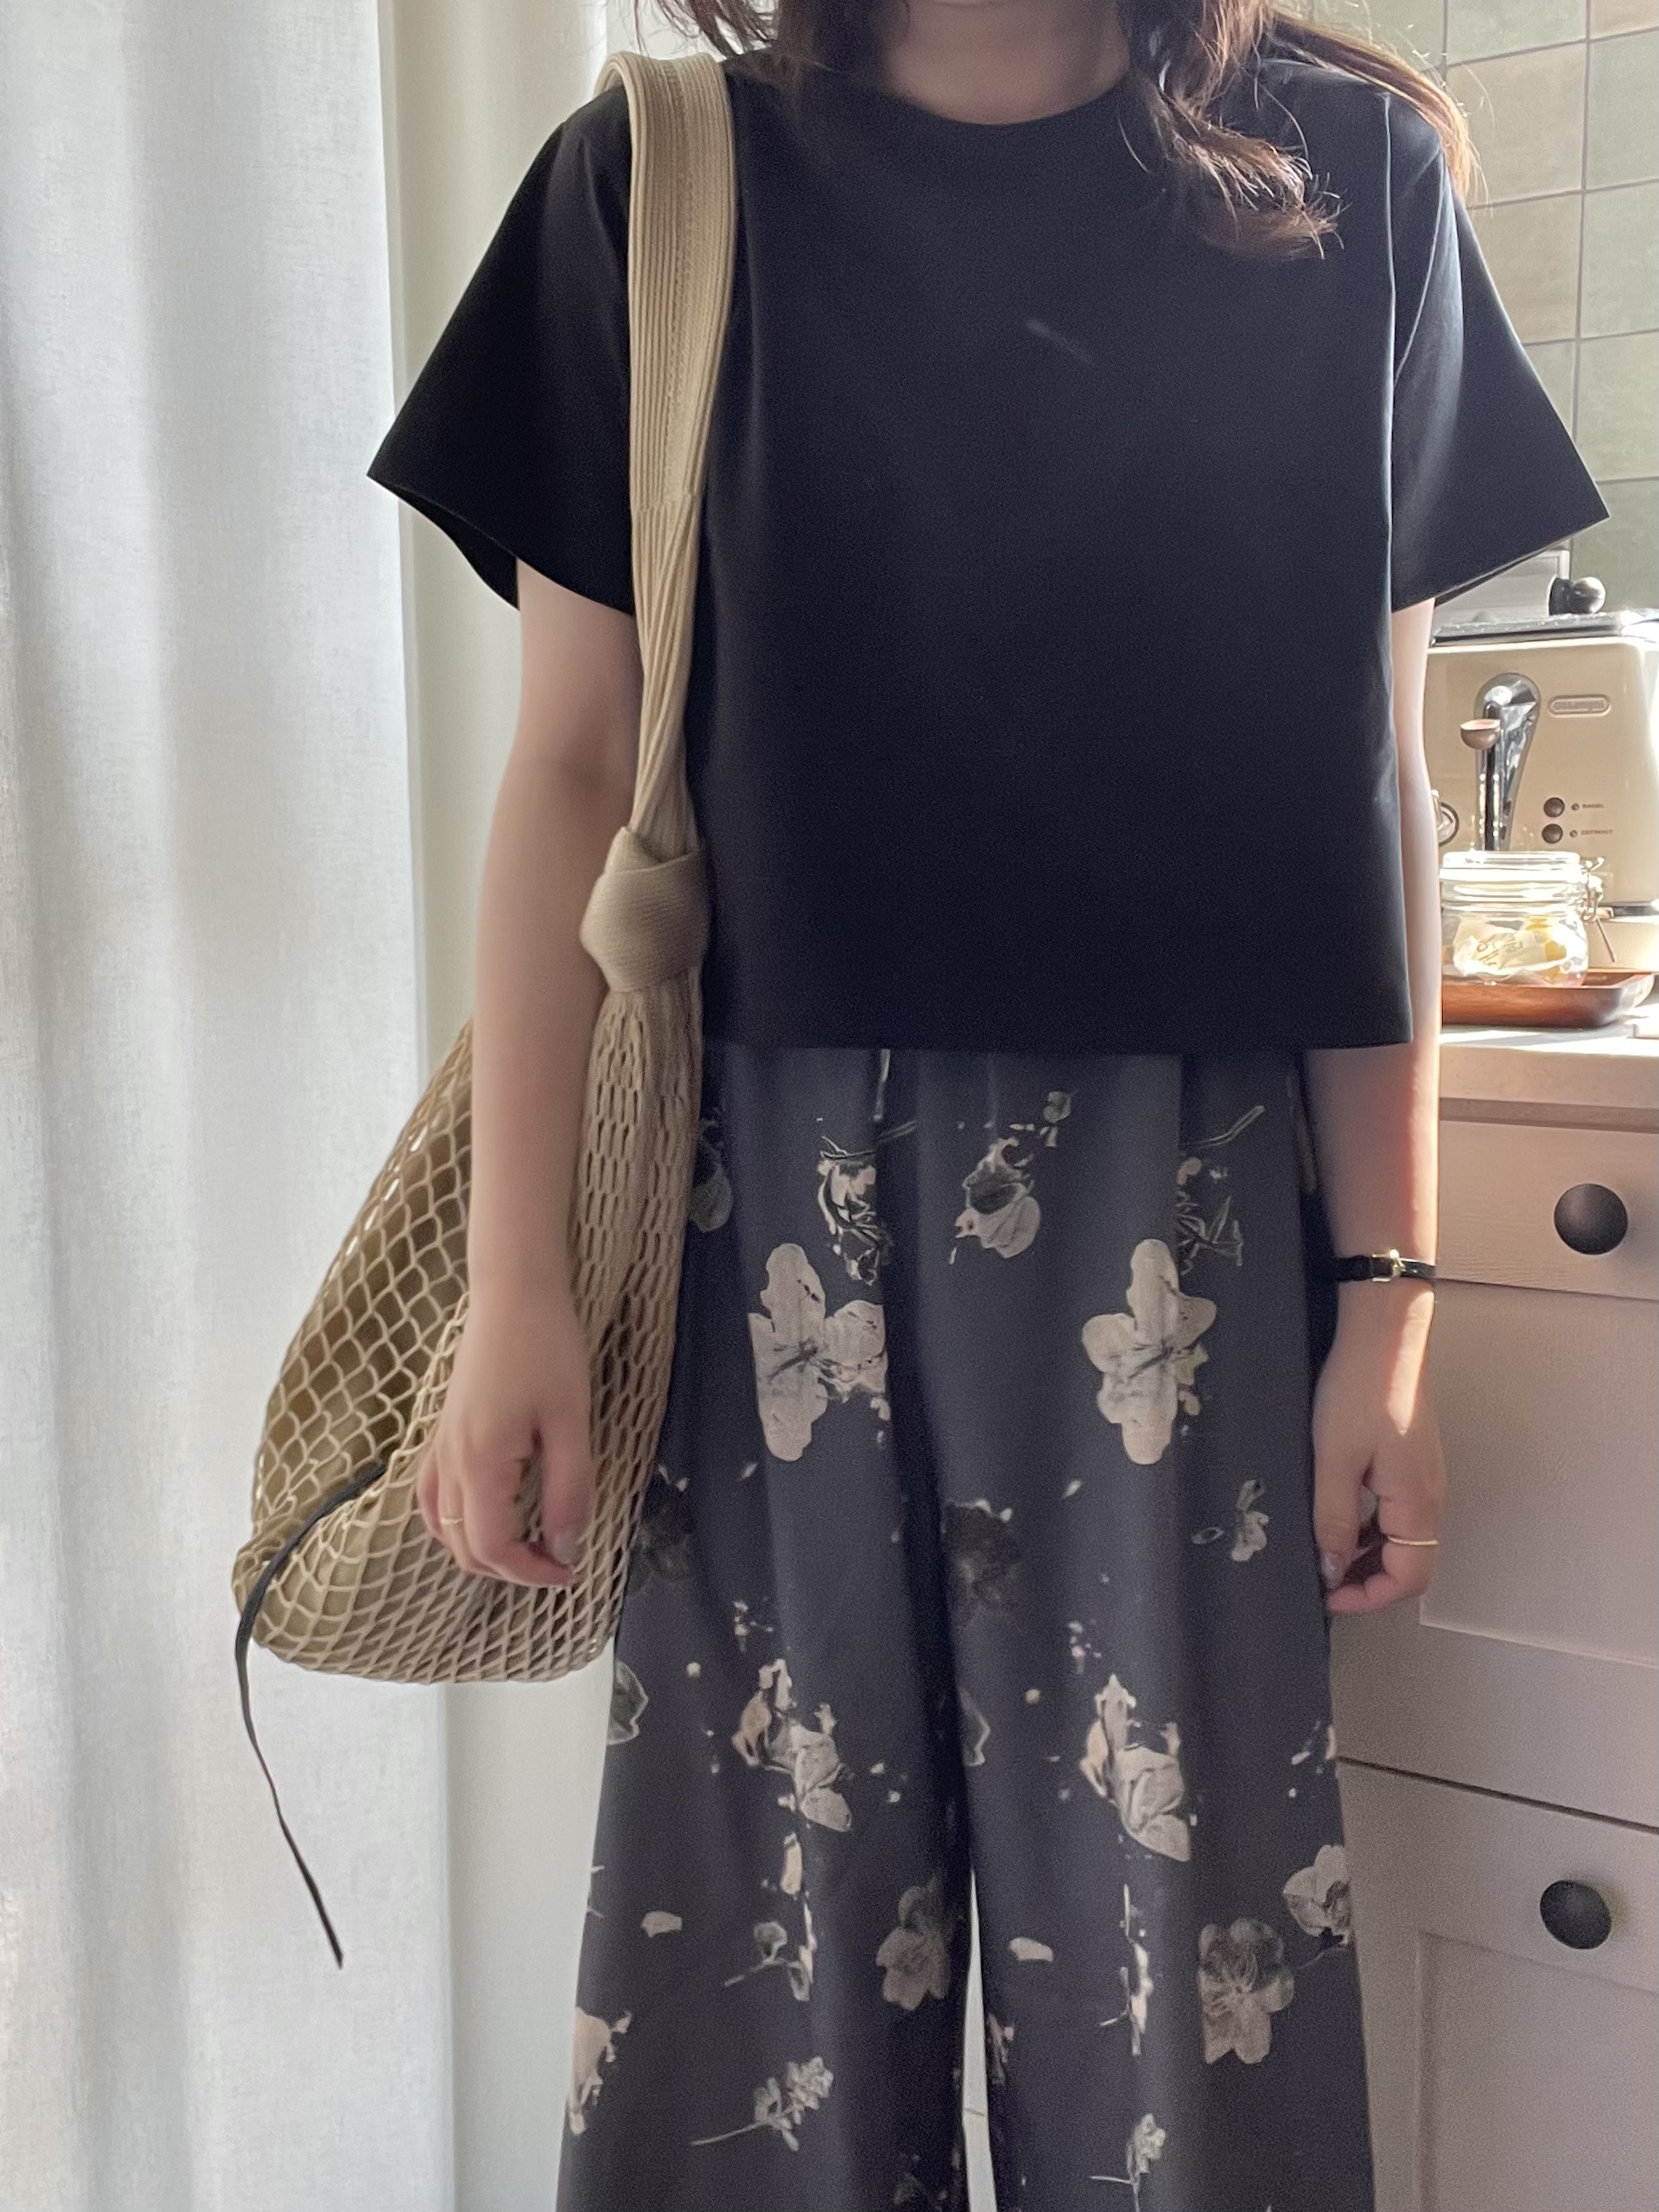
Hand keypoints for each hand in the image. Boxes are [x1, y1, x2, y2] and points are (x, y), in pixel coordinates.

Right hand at [414, 1282, 593, 1586]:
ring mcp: (439, 1447)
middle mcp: (450, 1463)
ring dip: (481, 1551)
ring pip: (442, 1528)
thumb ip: (568, 1490)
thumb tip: (565, 1548)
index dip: (532, 1574)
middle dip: (510, 1569)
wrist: (513, 1294)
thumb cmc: (547, 1349)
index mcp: (481, 1464)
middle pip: (464, 1548)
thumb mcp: (571, 1422)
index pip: (493, 1548)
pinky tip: (484, 1517)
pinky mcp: (442, 1433)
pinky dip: (453, 1524)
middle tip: (557, 1561)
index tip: (571, 1570)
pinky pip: (433, 1498)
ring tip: (527, 1548)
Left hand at [1311, 1284, 1445, 1614]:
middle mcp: (1430, 1497)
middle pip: (1409, 1562)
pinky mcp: (1411, 1458)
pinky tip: (1336, 1514)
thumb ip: (1333, 1518)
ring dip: (1365, 1553)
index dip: (1367, 1597)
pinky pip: (1395, 1510)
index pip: (1408, 1578)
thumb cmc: (1360, 1390)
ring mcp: (1424, 1477)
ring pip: (1401, 1537)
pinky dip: (1368, 1525)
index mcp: (1417, 1504)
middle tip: (1320, 1581)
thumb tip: (1330, 1570)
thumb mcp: (1335, 1459)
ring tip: (1321, 1552)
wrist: (1385, 1331)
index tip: (1325, 1597)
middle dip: (1366, 1581)